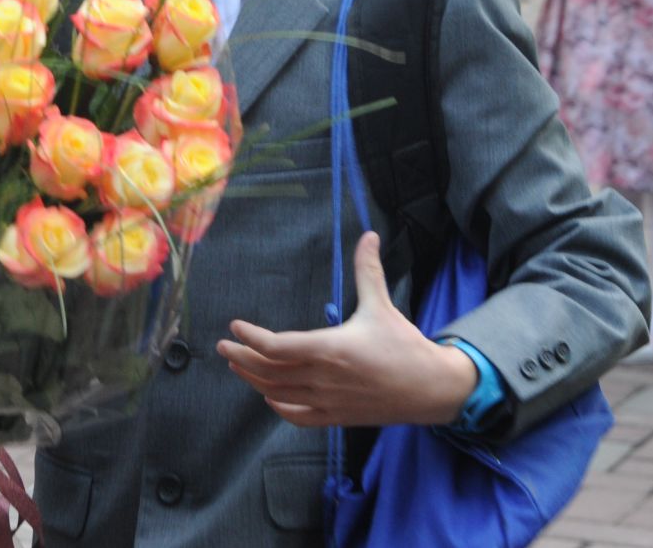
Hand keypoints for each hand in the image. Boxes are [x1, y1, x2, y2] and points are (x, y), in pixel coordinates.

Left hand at [218, 231, 477, 428]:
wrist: (430, 388)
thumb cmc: (405, 346)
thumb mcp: (382, 306)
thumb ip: (368, 271)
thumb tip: (369, 235)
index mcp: (330, 349)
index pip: (277, 347)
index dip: (252, 338)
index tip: (235, 327)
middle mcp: (323, 378)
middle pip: (269, 372)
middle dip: (242, 359)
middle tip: (223, 348)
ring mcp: (328, 401)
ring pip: (278, 394)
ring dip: (254, 380)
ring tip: (237, 367)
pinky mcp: (336, 416)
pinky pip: (298, 417)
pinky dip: (279, 407)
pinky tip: (269, 397)